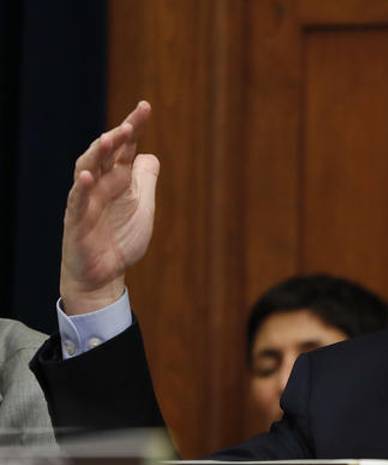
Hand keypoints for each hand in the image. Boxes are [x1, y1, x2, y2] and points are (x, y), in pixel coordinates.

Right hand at [61, 101, 158, 313]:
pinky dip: (82, 189)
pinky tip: (87, 176)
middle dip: (116, 138)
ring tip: (109, 140)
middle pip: (106, 154)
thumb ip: (145, 181)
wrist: (104, 274)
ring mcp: (86, 201)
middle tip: (130, 125)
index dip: (134, 127)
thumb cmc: (120, 239)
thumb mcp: (143, 208)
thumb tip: (150, 155)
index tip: (145, 107)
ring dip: (97, 155)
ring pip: (87, 171)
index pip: (125, 148)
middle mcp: (100, 185)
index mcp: (117, 180)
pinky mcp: (77, 222)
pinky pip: (77, 202)